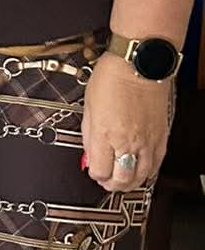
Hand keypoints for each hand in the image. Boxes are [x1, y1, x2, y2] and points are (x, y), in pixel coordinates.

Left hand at [82, 52, 171, 193]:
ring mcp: (148, 140)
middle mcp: (128, 141)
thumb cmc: (112, 78)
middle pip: (122, 180)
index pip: (100, 171)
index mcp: (105, 134)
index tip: (93, 170)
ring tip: (122, 180)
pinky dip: (147, 172)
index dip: (94, 174)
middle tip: (106, 181)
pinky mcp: (162, 136)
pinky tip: (140, 169)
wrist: (139, 64)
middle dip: (112, 185)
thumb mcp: (88, 107)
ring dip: (131, 182)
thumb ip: (88, 135)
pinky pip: (157, 164)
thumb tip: (89, 156)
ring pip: (142, 176)